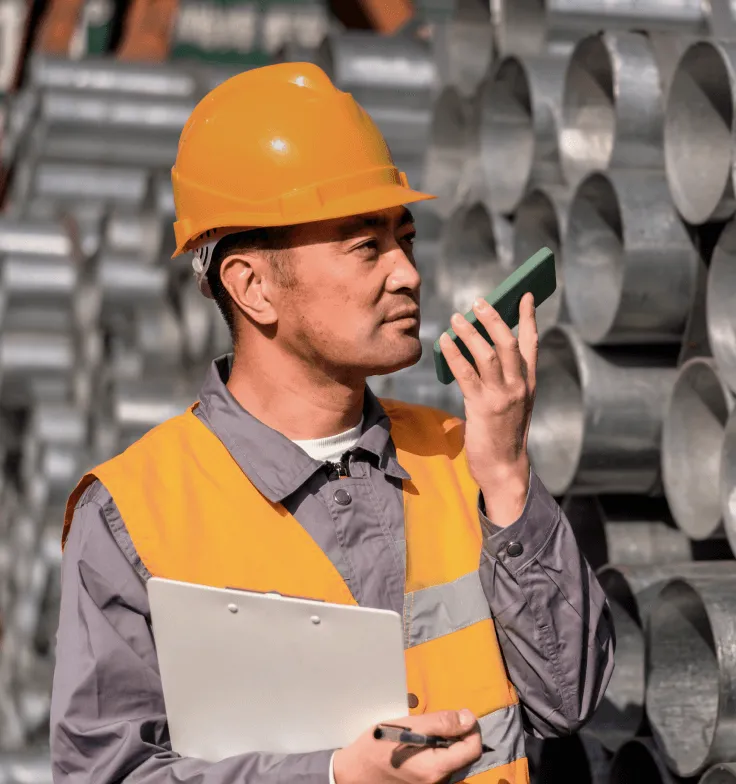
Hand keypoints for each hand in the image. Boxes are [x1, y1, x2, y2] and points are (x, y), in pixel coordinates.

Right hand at [332, 708, 482, 783]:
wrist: (355, 771)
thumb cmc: (378, 745)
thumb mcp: (409, 726)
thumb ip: (441, 723)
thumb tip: (468, 719)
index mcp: (437, 768)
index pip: (473, 749)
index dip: (471, 728)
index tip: (460, 714)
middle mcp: (439, 783)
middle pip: (464, 757)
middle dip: (457, 736)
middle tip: (437, 722)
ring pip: (453, 762)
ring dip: (446, 745)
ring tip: (424, 734)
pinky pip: (441, 769)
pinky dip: (437, 755)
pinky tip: (420, 747)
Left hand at [438, 293, 537, 525]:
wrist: (503, 467)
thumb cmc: (502, 432)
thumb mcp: (510, 401)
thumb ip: (501, 377)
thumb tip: (478, 347)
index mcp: (528, 382)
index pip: (532, 342)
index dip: (528, 317)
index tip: (525, 295)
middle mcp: (519, 386)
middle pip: (508, 343)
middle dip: (494, 319)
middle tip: (479, 301)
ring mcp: (502, 397)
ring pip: (488, 355)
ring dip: (470, 333)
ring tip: (456, 317)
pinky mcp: (482, 407)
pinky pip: (466, 374)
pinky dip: (455, 354)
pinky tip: (445, 342)